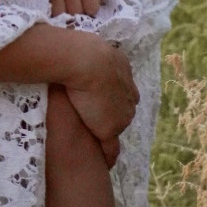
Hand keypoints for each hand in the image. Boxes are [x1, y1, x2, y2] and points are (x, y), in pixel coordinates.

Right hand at [61, 40, 137, 162]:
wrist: (85, 62)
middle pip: (123, 110)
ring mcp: (120, 114)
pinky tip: (105, 162)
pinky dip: (108, 155)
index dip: (112, 96)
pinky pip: (110, 147)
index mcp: (124, 73)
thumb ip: (90, 53)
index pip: (123, 91)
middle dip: (114, 114)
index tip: (103, 100)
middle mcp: (128, 95)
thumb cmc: (81, 49)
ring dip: (108, 131)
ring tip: (95, 138)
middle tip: (98, 119)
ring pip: (117, 127)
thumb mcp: (90, 46)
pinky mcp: (109, 129)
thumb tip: (78, 45)